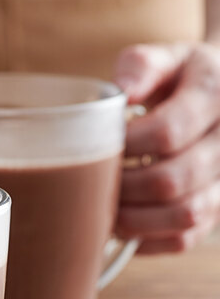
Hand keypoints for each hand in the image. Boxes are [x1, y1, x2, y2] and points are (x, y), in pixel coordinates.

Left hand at [114, 43, 219, 253]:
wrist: (216, 98)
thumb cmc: (179, 81)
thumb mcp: (166, 59)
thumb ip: (142, 67)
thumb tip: (121, 92)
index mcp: (215, 96)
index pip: (166, 133)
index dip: (123, 147)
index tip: (96, 145)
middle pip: (171, 180)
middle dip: (121, 186)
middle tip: (91, 182)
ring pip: (182, 216)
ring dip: (131, 218)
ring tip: (102, 205)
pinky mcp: (214, 212)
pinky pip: (182, 239)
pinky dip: (144, 239)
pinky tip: (120, 224)